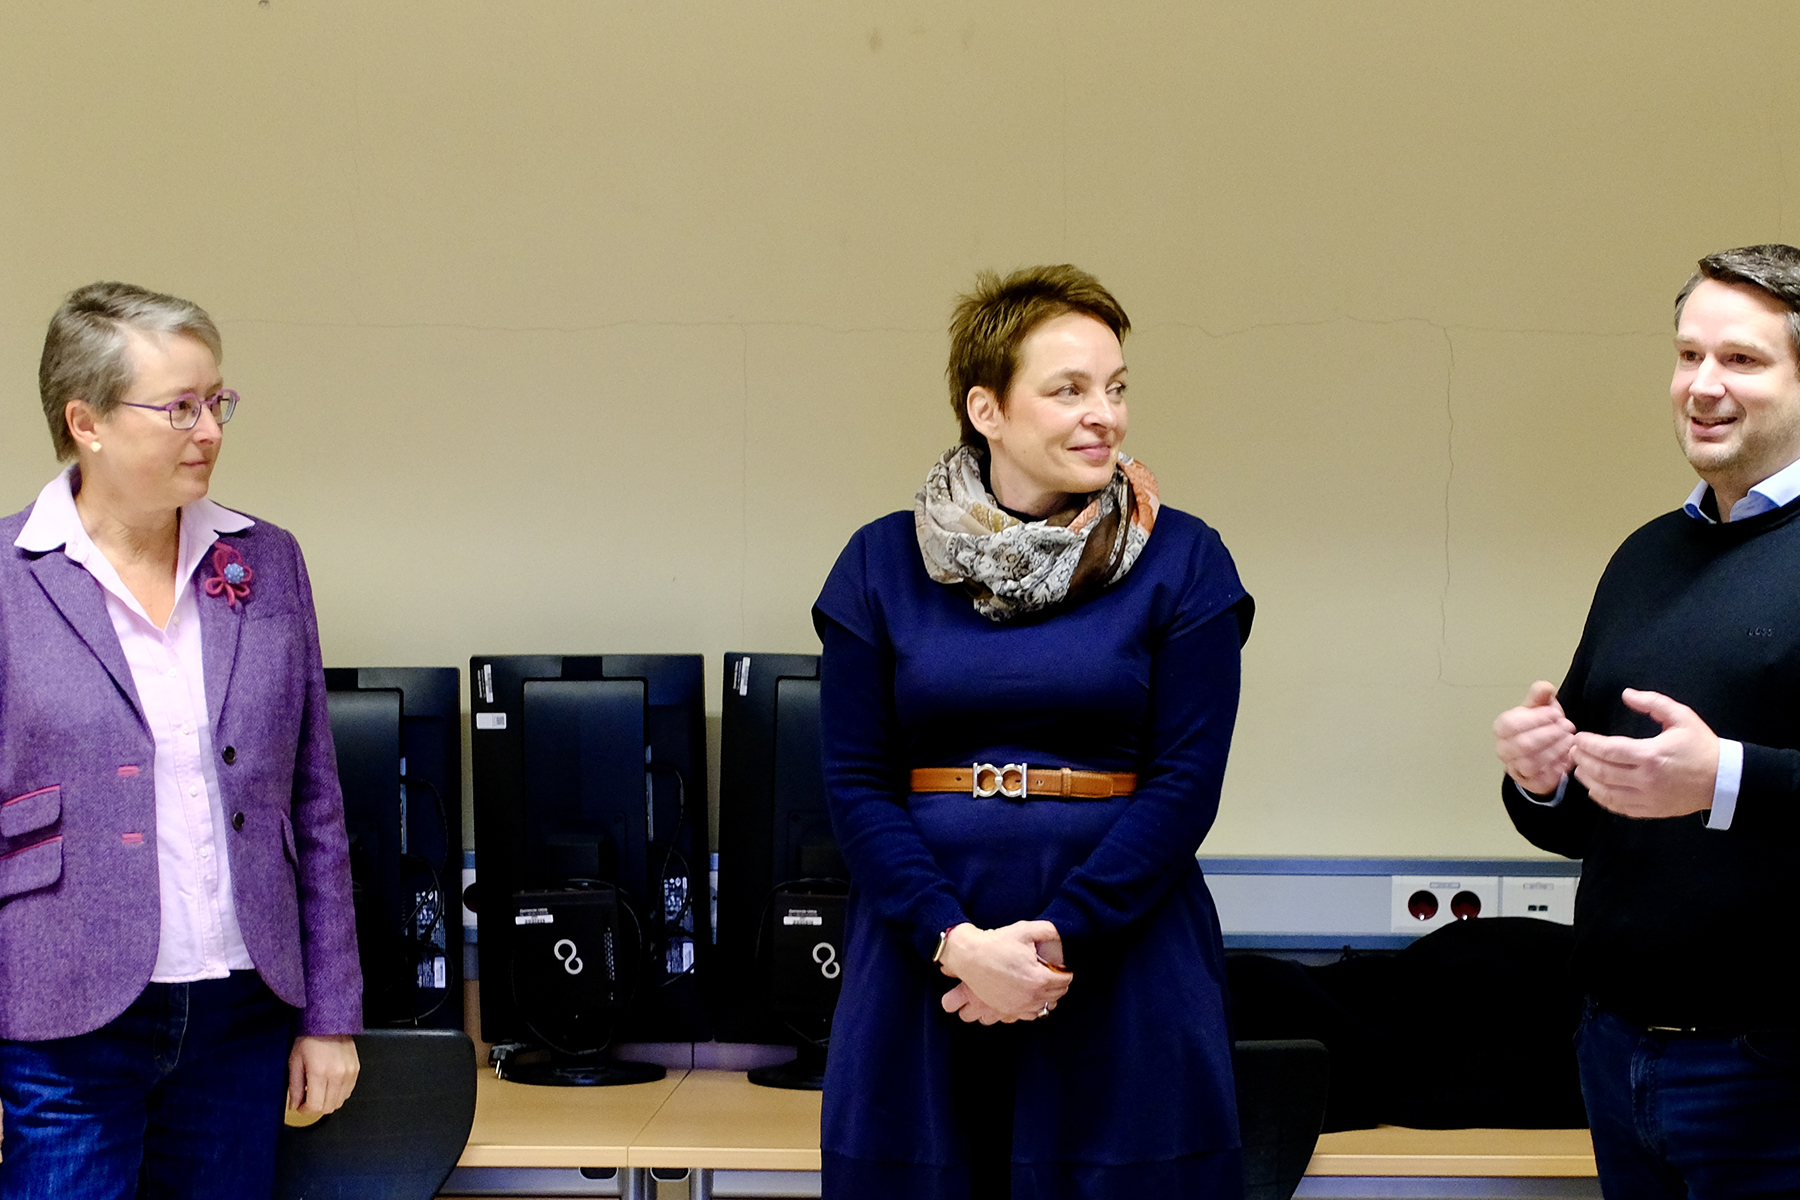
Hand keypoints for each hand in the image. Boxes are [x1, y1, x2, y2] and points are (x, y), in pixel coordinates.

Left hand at [287, 1034, 359, 1114]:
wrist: (329, 1022)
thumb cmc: (310, 1039)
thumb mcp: (294, 1062)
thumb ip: (294, 1087)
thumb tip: (294, 1105)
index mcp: (320, 1073)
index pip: (315, 1106)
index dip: (305, 1110)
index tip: (300, 1106)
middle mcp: (337, 1075)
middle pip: (328, 1107)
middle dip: (315, 1107)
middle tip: (307, 1099)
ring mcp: (349, 1073)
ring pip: (339, 1102)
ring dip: (327, 1101)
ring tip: (319, 1090)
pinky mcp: (356, 1070)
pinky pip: (348, 1092)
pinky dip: (338, 1094)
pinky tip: (329, 1085)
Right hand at [936, 920, 1070, 1020]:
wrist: (969, 956)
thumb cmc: (996, 943)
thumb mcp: (1024, 930)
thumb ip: (1048, 931)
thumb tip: (1060, 937)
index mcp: (1037, 978)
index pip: (1064, 981)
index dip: (1065, 971)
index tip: (1060, 965)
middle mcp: (1029, 997)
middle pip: (1057, 995)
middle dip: (1058, 983)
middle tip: (1053, 972)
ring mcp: (1017, 1006)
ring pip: (1045, 1007)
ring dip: (1048, 996)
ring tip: (1042, 983)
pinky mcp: (1006, 1010)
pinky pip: (1030, 1014)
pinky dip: (1034, 1006)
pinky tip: (1030, 994)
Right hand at [1494, 681, 1575, 795]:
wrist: (1542, 752)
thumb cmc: (1538, 727)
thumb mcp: (1539, 708)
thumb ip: (1540, 696)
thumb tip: (1545, 687)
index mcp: (1501, 728)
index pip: (1511, 724)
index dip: (1535, 719)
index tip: (1556, 714)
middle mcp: (1503, 750)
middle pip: (1522, 744)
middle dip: (1549, 735)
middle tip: (1567, 727)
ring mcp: (1514, 768)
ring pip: (1531, 763)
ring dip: (1555, 750)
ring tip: (1570, 740)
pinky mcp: (1530, 783)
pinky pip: (1542, 778)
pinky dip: (1558, 767)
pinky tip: (1568, 756)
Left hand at [1570, 688, 1717, 818]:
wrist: (1724, 779)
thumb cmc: (1701, 746)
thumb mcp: (1682, 717)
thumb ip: (1653, 703)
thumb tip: (1626, 694)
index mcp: (1651, 755)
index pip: (1608, 750)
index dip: (1587, 744)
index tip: (1578, 737)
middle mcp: (1646, 779)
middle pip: (1602, 771)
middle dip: (1582, 760)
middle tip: (1573, 751)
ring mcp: (1648, 798)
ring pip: (1606, 792)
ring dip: (1587, 780)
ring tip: (1579, 768)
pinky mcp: (1652, 811)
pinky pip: (1619, 807)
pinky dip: (1602, 799)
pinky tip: (1594, 789)